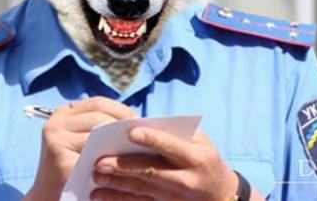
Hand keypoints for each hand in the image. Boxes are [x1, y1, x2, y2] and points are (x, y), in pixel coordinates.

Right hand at [23, 97, 136, 200]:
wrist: (46, 197)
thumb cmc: (72, 167)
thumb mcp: (80, 139)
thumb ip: (98, 125)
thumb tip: (134, 119)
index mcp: (62, 113)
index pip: (97, 102)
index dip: (120, 108)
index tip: (137, 119)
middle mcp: (55, 123)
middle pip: (98, 115)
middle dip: (123, 123)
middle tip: (142, 134)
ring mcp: (56, 140)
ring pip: (98, 134)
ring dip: (120, 140)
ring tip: (137, 147)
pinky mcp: (62, 161)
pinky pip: (95, 156)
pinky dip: (112, 159)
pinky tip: (125, 165)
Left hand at [91, 128, 263, 200]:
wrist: (220, 195)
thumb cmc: (206, 158)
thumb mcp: (201, 141)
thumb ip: (177, 133)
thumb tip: (145, 124)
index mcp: (194, 158)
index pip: (170, 146)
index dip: (151, 138)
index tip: (131, 131)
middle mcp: (183, 178)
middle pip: (150, 171)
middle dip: (123, 166)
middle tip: (100, 161)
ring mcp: (172, 196)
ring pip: (140, 189)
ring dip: (115, 183)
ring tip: (95, 176)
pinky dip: (117, 199)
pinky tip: (99, 195)